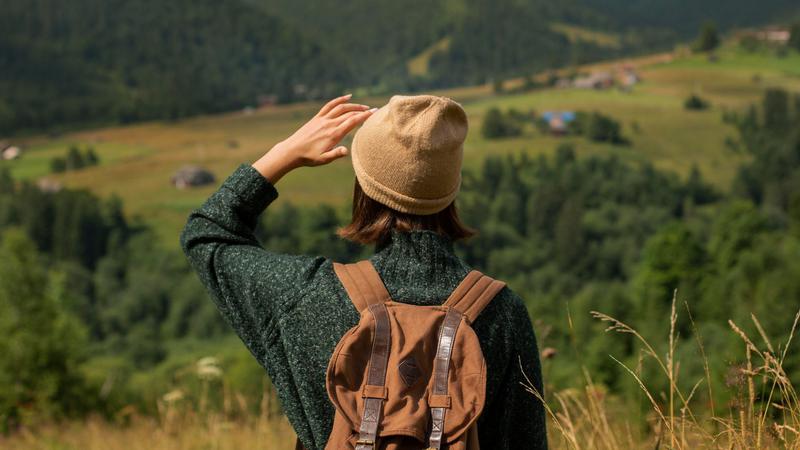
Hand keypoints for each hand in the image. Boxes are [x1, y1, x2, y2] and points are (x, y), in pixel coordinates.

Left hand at [252, 94, 375, 183]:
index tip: (374, 113)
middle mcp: (329, 124)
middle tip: (373, 110)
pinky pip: (330, 105)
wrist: (292, 150)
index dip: (364, 116)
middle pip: (349, 113)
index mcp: (334, 134)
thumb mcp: (323, 159)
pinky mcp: (318, 118)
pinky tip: (347, 97)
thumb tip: (346, 151)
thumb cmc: (309, 157)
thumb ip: (335, 154)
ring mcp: (323, 119)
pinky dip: (339, 100)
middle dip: (362, 111)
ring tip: (363, 106)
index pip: (352, 121)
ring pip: (341, 108)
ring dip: (353, 105)